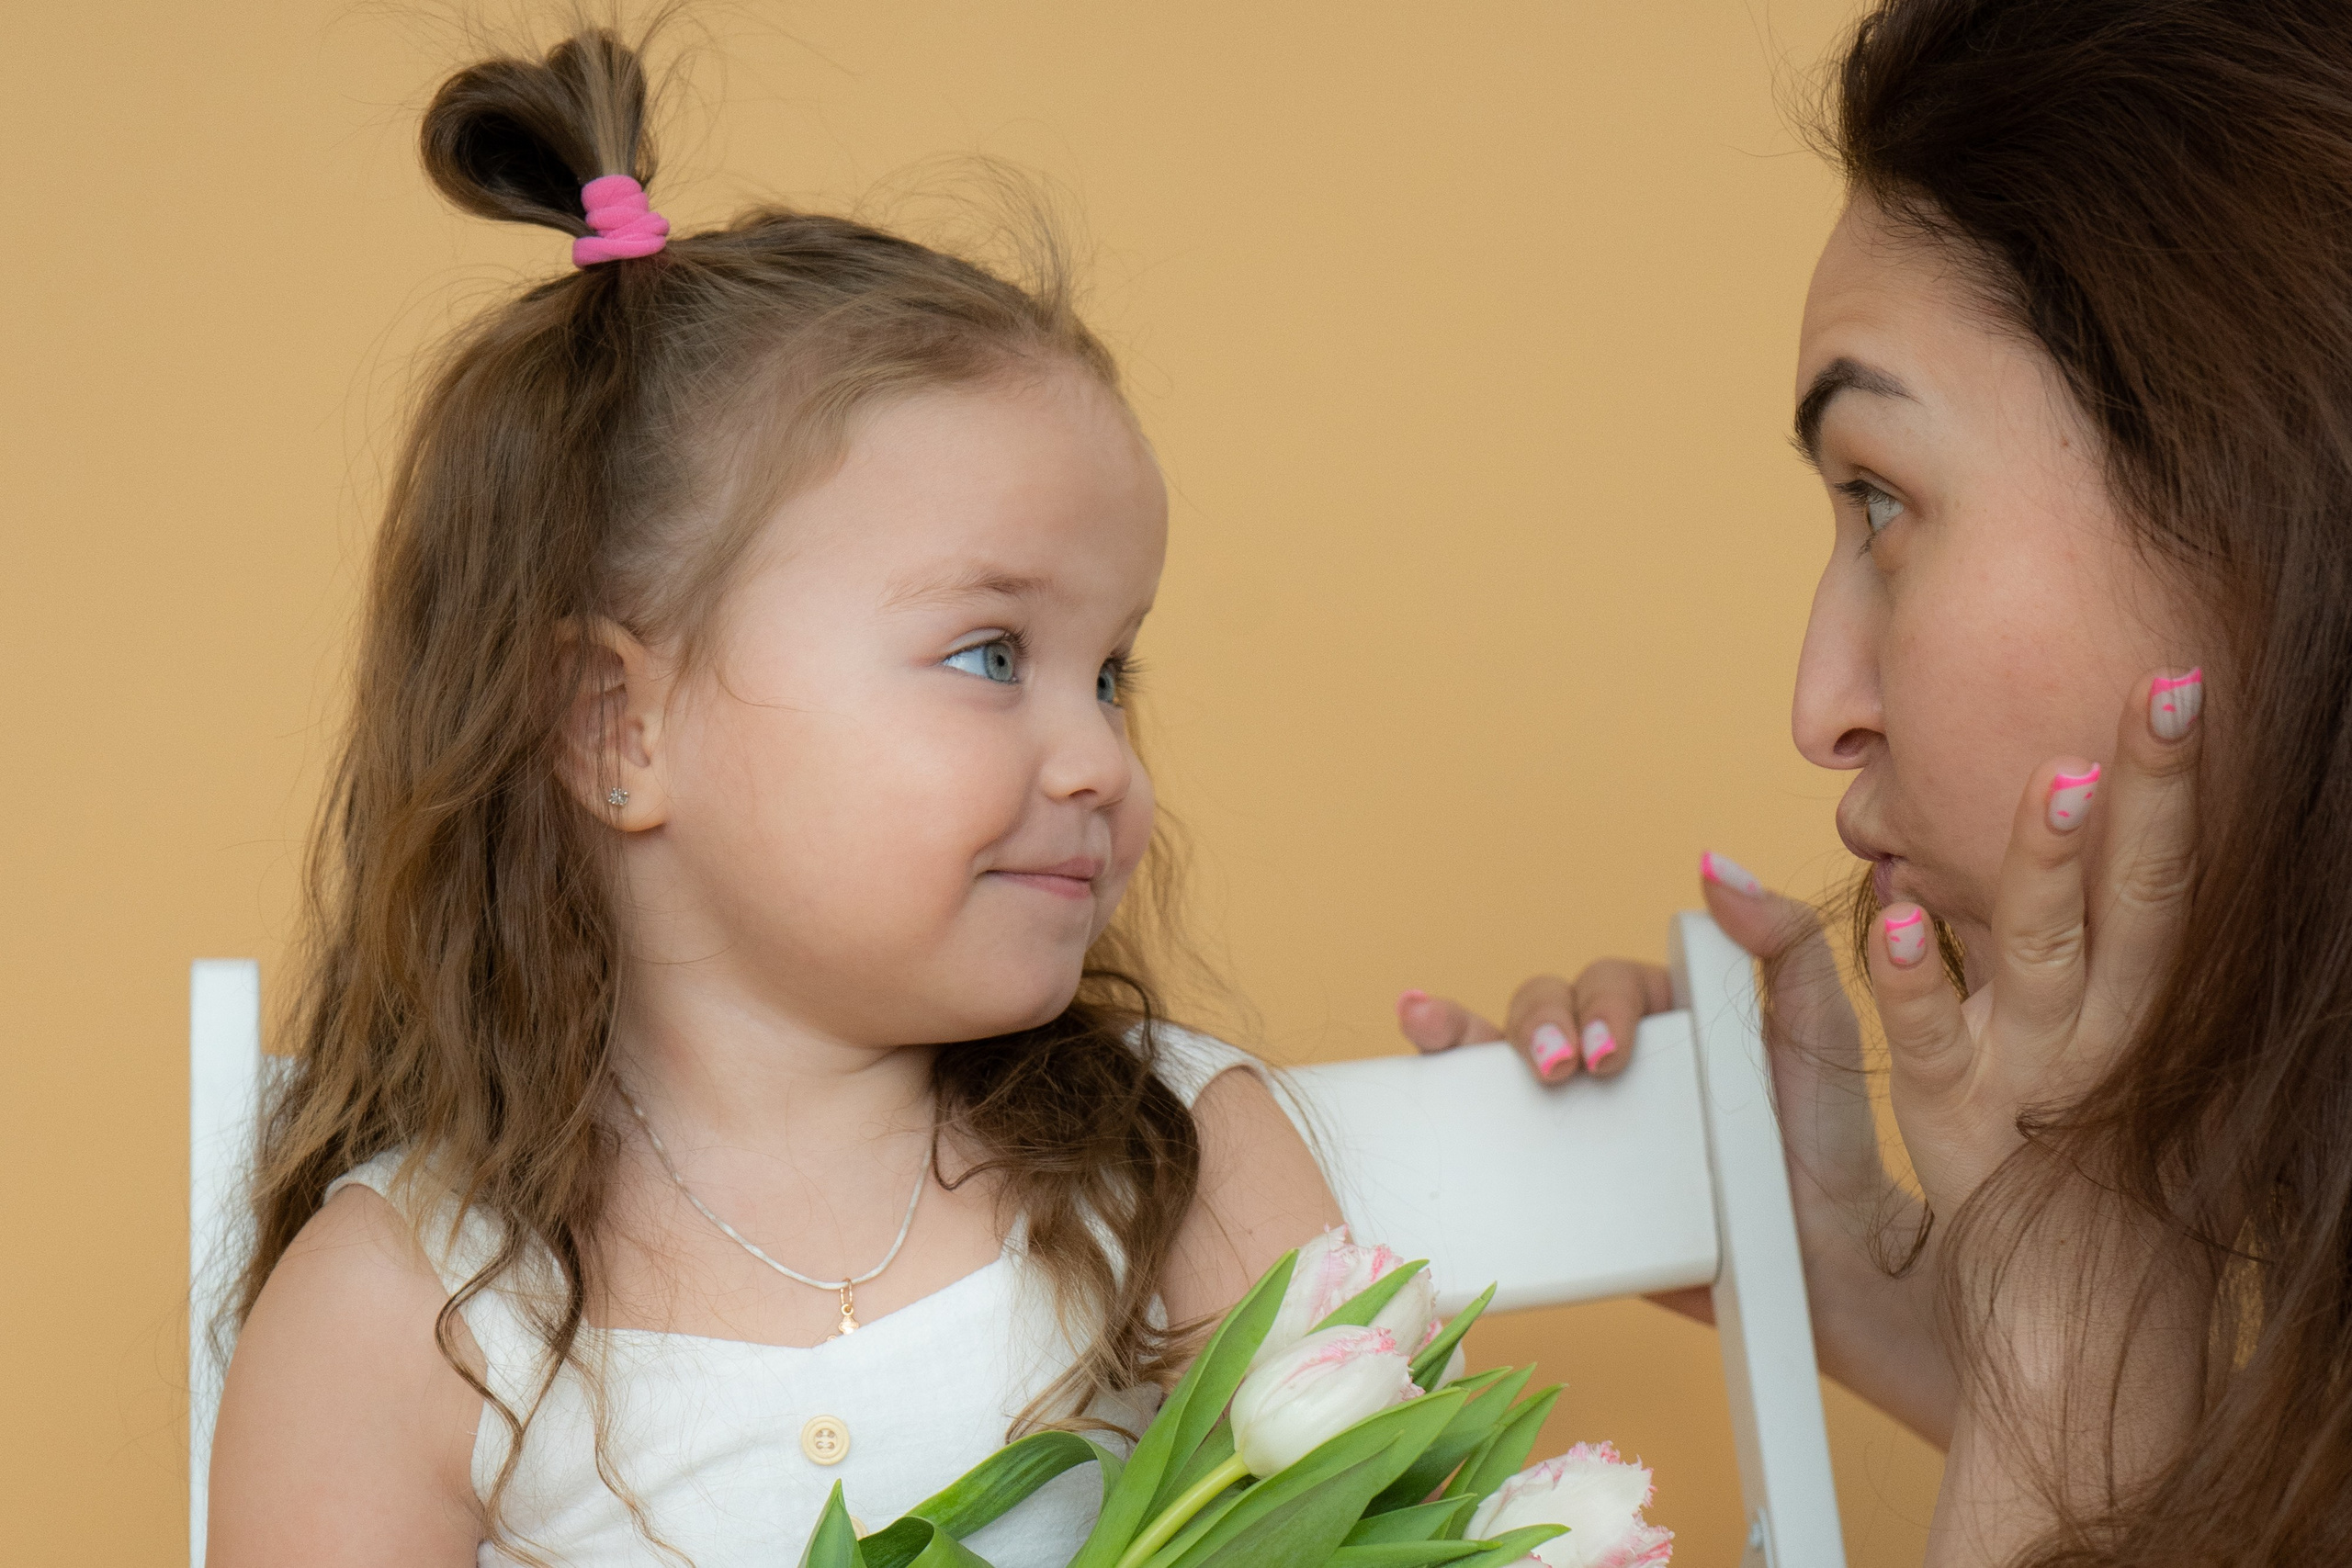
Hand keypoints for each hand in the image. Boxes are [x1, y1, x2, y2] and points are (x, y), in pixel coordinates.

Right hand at [1398, 855, 1953, 1441]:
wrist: (1825, 1261)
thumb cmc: (1826, 1140)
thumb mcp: (1819, 1025)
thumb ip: (1783, 940)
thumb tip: (1714, 867)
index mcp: (1666, 1019)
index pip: (1603, 983)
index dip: (1593, 1004)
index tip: (1610, 1054)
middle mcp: (1614, 1064)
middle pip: (1541, 1012)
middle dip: (1536, 1028)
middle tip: (1565, 1074)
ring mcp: (1585, 1124)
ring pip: (1498, 1060)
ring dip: (1461, 1039)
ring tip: (1445, 1042)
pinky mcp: (1565, 1191)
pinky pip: (1494, 1143)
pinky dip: (1440, 1098)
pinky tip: (1415, 1071)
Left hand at [1867, 669, 2200, 1218]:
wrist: (2074, 1357)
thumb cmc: (2067, 1209)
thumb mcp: (2030, 1063)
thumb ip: (1985, 965)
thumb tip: (1924, 875)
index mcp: (2137, 1015)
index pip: (2163, 884)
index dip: (2172, 789)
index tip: (2175, 693)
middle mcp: (2107, 1039)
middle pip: (2142, 896)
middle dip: (2155, 788)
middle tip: (2169, 685)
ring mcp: (2039, 1081)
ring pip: (2049, 952)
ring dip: (2048, 864)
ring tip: (2057, 780)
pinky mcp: (1964, 1127)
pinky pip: (1939, 1044)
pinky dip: (1918, 981)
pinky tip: (1898, 920)